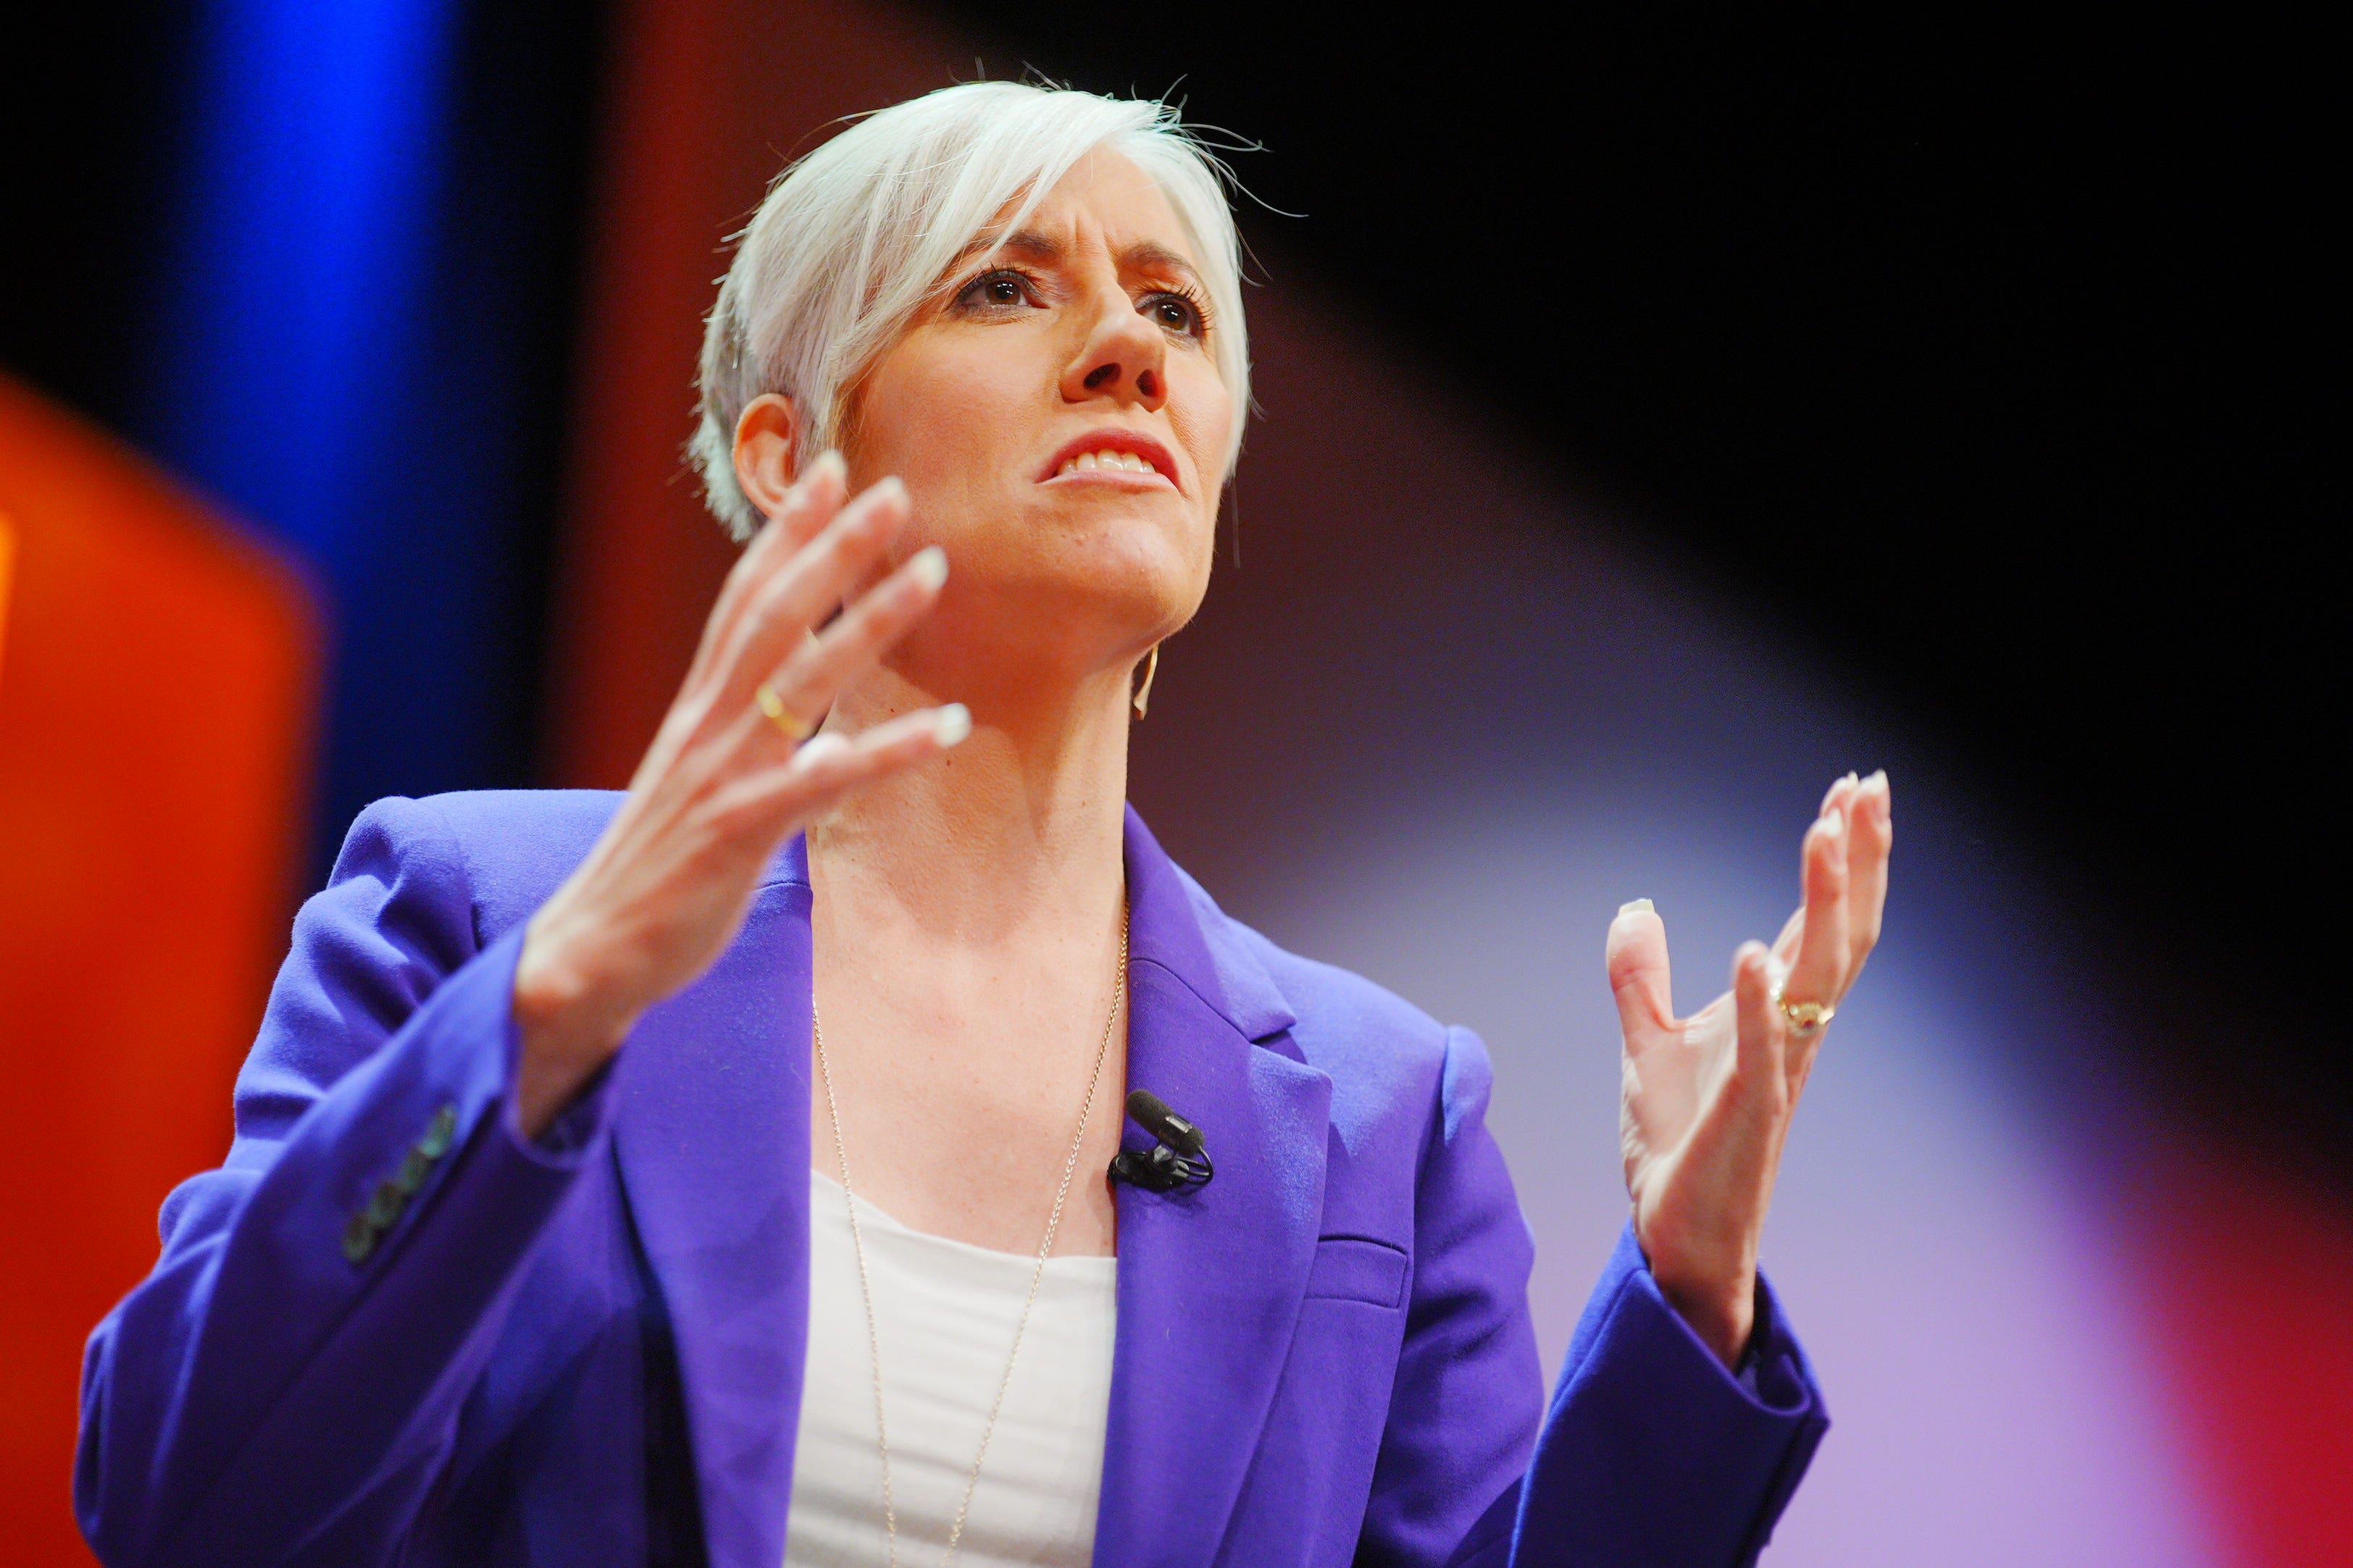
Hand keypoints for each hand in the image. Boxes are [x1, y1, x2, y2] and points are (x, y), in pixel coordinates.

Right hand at [511, 454, 963, 1136]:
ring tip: (933, 569)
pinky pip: (825, 779)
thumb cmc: (656, 879)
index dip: (785, 535)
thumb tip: (817, 738)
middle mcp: (707, 727)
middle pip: (774, 614)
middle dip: (832, 547)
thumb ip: (758, 756)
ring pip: (803, 676)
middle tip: (892, 489)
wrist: (586, 957)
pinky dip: (889, 750)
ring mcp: (721, 774)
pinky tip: (952, 728)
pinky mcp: (738, 830)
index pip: (742, 601)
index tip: (828, 472)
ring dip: (871, 619)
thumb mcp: (707, 799)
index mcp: (698, 713)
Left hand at [1608, 771, 1892, 1365]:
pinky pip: (1762, 1051)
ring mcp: (1777, 1072)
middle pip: (1841, 932)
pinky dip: (1758, 1001)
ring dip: (1822, 903)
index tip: (1851, 790)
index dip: (1839, 857)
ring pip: (1818, 976)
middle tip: (1869, 787)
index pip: (1816, 921)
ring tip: (1824, 832)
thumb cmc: (1681, 1148)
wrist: (1678, 1239)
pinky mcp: (1746, 1113)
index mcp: (1776, 1014)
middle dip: (1858, 860)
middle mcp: (1793, 1034)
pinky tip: (1752, 952)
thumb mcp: (1648, 1043)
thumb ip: (1641, 977)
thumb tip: (1636, 905)